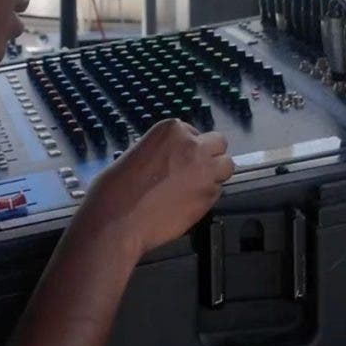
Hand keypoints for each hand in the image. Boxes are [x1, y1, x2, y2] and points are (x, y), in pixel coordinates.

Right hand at [74, 119, 233, 259]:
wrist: (119, 216)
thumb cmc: (120, 185)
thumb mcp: (141, 152)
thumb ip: (166, 150)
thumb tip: (178, 158)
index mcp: (172, 129)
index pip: (194, 132)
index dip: (187, 147)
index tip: (178, 159)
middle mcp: (193, 146)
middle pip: (218, 143)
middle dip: (209, 154)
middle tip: (194, 169)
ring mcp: (205, 171)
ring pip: (226, 166)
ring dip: (215, 173)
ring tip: (194, 185)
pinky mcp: (210, 196)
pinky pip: (218, 190)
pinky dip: (207, 194)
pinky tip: (187, 201)